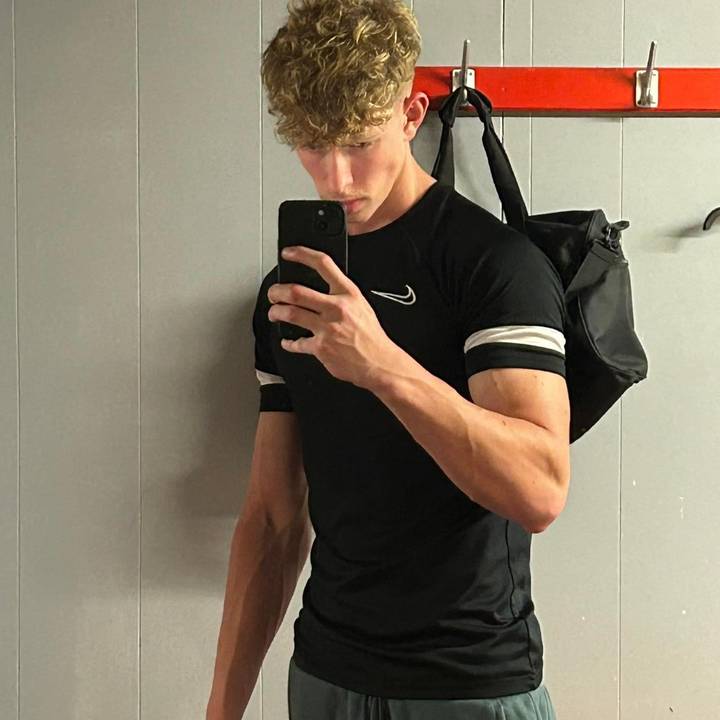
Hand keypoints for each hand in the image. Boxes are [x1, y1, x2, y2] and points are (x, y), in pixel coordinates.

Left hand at [268, 245, 400, 390]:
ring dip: (276, 313)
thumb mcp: (362, 306)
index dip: (301, 254)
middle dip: (277, 291)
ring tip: (274, 314)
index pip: (323, 264)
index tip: (288, 253)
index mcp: (348, 294)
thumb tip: (321, 289)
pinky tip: (288, 341)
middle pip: (297, 291)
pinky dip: (288, 342)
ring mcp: (327, 328)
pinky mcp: (321, 348)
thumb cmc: (372, 337)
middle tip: (273, 293)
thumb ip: (342, 296)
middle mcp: (336, 308)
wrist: (379, 363)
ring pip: (290, 314)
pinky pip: (296, 343)